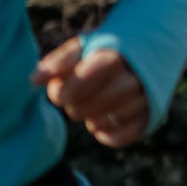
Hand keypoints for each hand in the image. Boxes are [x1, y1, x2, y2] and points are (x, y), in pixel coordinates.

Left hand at [31, 41, 150, 147]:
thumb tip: (33, 80)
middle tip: (76, 99)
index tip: (59, 90)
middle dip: (73, 106)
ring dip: (89, 119)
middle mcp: (132, 80)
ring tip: (93, 108)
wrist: (154, 53)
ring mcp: (145, 101)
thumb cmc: (108, 52)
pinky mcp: (151, 118)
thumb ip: (58, 61)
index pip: (75, 87)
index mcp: (113, 58)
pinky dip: (105, 135)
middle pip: (84, 108)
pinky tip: (102, 123)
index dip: (60, 93)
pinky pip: (120, 138)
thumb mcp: (84, 47)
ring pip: (100, 124)